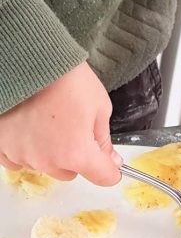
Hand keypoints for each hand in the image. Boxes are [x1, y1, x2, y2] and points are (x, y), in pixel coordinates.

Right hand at [0, 61, 121, 185]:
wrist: (27, 59)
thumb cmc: (64, 78)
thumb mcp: (100, 107)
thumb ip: (105, 140)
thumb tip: (111, 160)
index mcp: (77, 153)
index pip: (103, 177)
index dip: (111, 169)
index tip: (110, 162)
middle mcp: (47, 160)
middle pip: (71, 172)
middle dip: (78, 156)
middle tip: (76, 128)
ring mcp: (21, 154)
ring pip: (46, 166)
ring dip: (51, 152)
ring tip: (51, 121)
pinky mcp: (1, 146)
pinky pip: (18, 160)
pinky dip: (28, 149)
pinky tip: (32, 128)